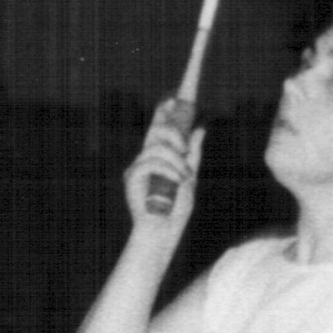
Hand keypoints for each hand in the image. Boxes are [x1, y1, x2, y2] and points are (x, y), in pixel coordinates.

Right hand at [123, 98, 204, 236]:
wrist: (164, 233)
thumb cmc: (176, 210)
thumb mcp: (190, 177)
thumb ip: (193, 154)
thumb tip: (200, 129)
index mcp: (159, 158)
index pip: (160, 128)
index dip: (164, 112)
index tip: (173, 99)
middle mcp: (146, 159)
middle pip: (156, 129)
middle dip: (173, 131)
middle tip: (185, 149)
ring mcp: (138, 167)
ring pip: (157, 146)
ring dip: (176, 159)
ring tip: (185, 176)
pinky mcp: (132, 177)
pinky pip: (153, 161)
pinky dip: (170, 170)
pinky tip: (177, 181)